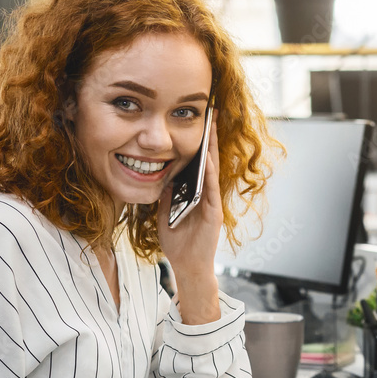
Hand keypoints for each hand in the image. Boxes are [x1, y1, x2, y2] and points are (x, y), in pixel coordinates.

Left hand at [157, 114, 222, 323]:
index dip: (199, 140)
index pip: (198, 161)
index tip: (198, 119)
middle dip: (210, 135)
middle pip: (209, 159)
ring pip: (212, 169)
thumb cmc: (178, 242)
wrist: (186, 266)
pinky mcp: (214, 213)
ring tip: (210, 127)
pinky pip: (210, 189)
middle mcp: (207, 194)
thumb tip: (162, 176)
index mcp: (196, 192)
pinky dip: (208, 173)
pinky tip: (206, 158)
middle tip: (211, 111)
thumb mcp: (165, 212)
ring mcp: (212, 202)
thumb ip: (166, 194)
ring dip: (212, 148)